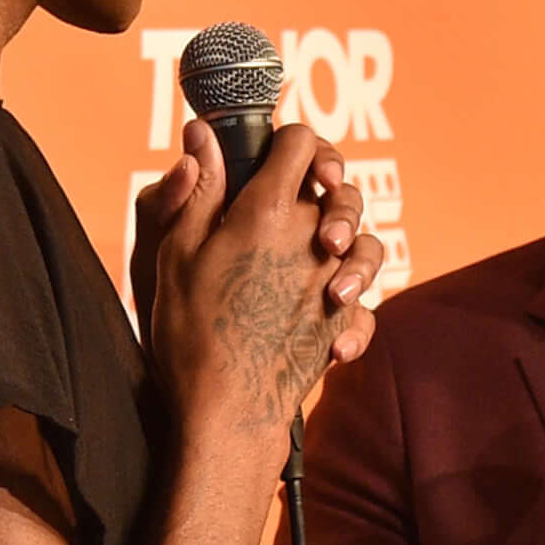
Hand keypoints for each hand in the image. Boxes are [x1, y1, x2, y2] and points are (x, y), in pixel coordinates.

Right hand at [139, 119, 382, 445]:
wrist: (228, 410)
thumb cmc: (192, 330)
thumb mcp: (177, 251)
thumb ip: (198, 189)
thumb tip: (202, 134)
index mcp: (268, 210)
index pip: (299, 142)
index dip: (286, 139)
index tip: (267, 152)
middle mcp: (312, 239)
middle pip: (339, 186)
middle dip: (321, 181)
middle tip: (290, 197)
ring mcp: (334, 281)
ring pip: (366, 240)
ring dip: (347, 237)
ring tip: (321, 250)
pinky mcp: (344, 321)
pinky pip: (367, 301)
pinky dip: (354, 301)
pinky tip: (327, 307)